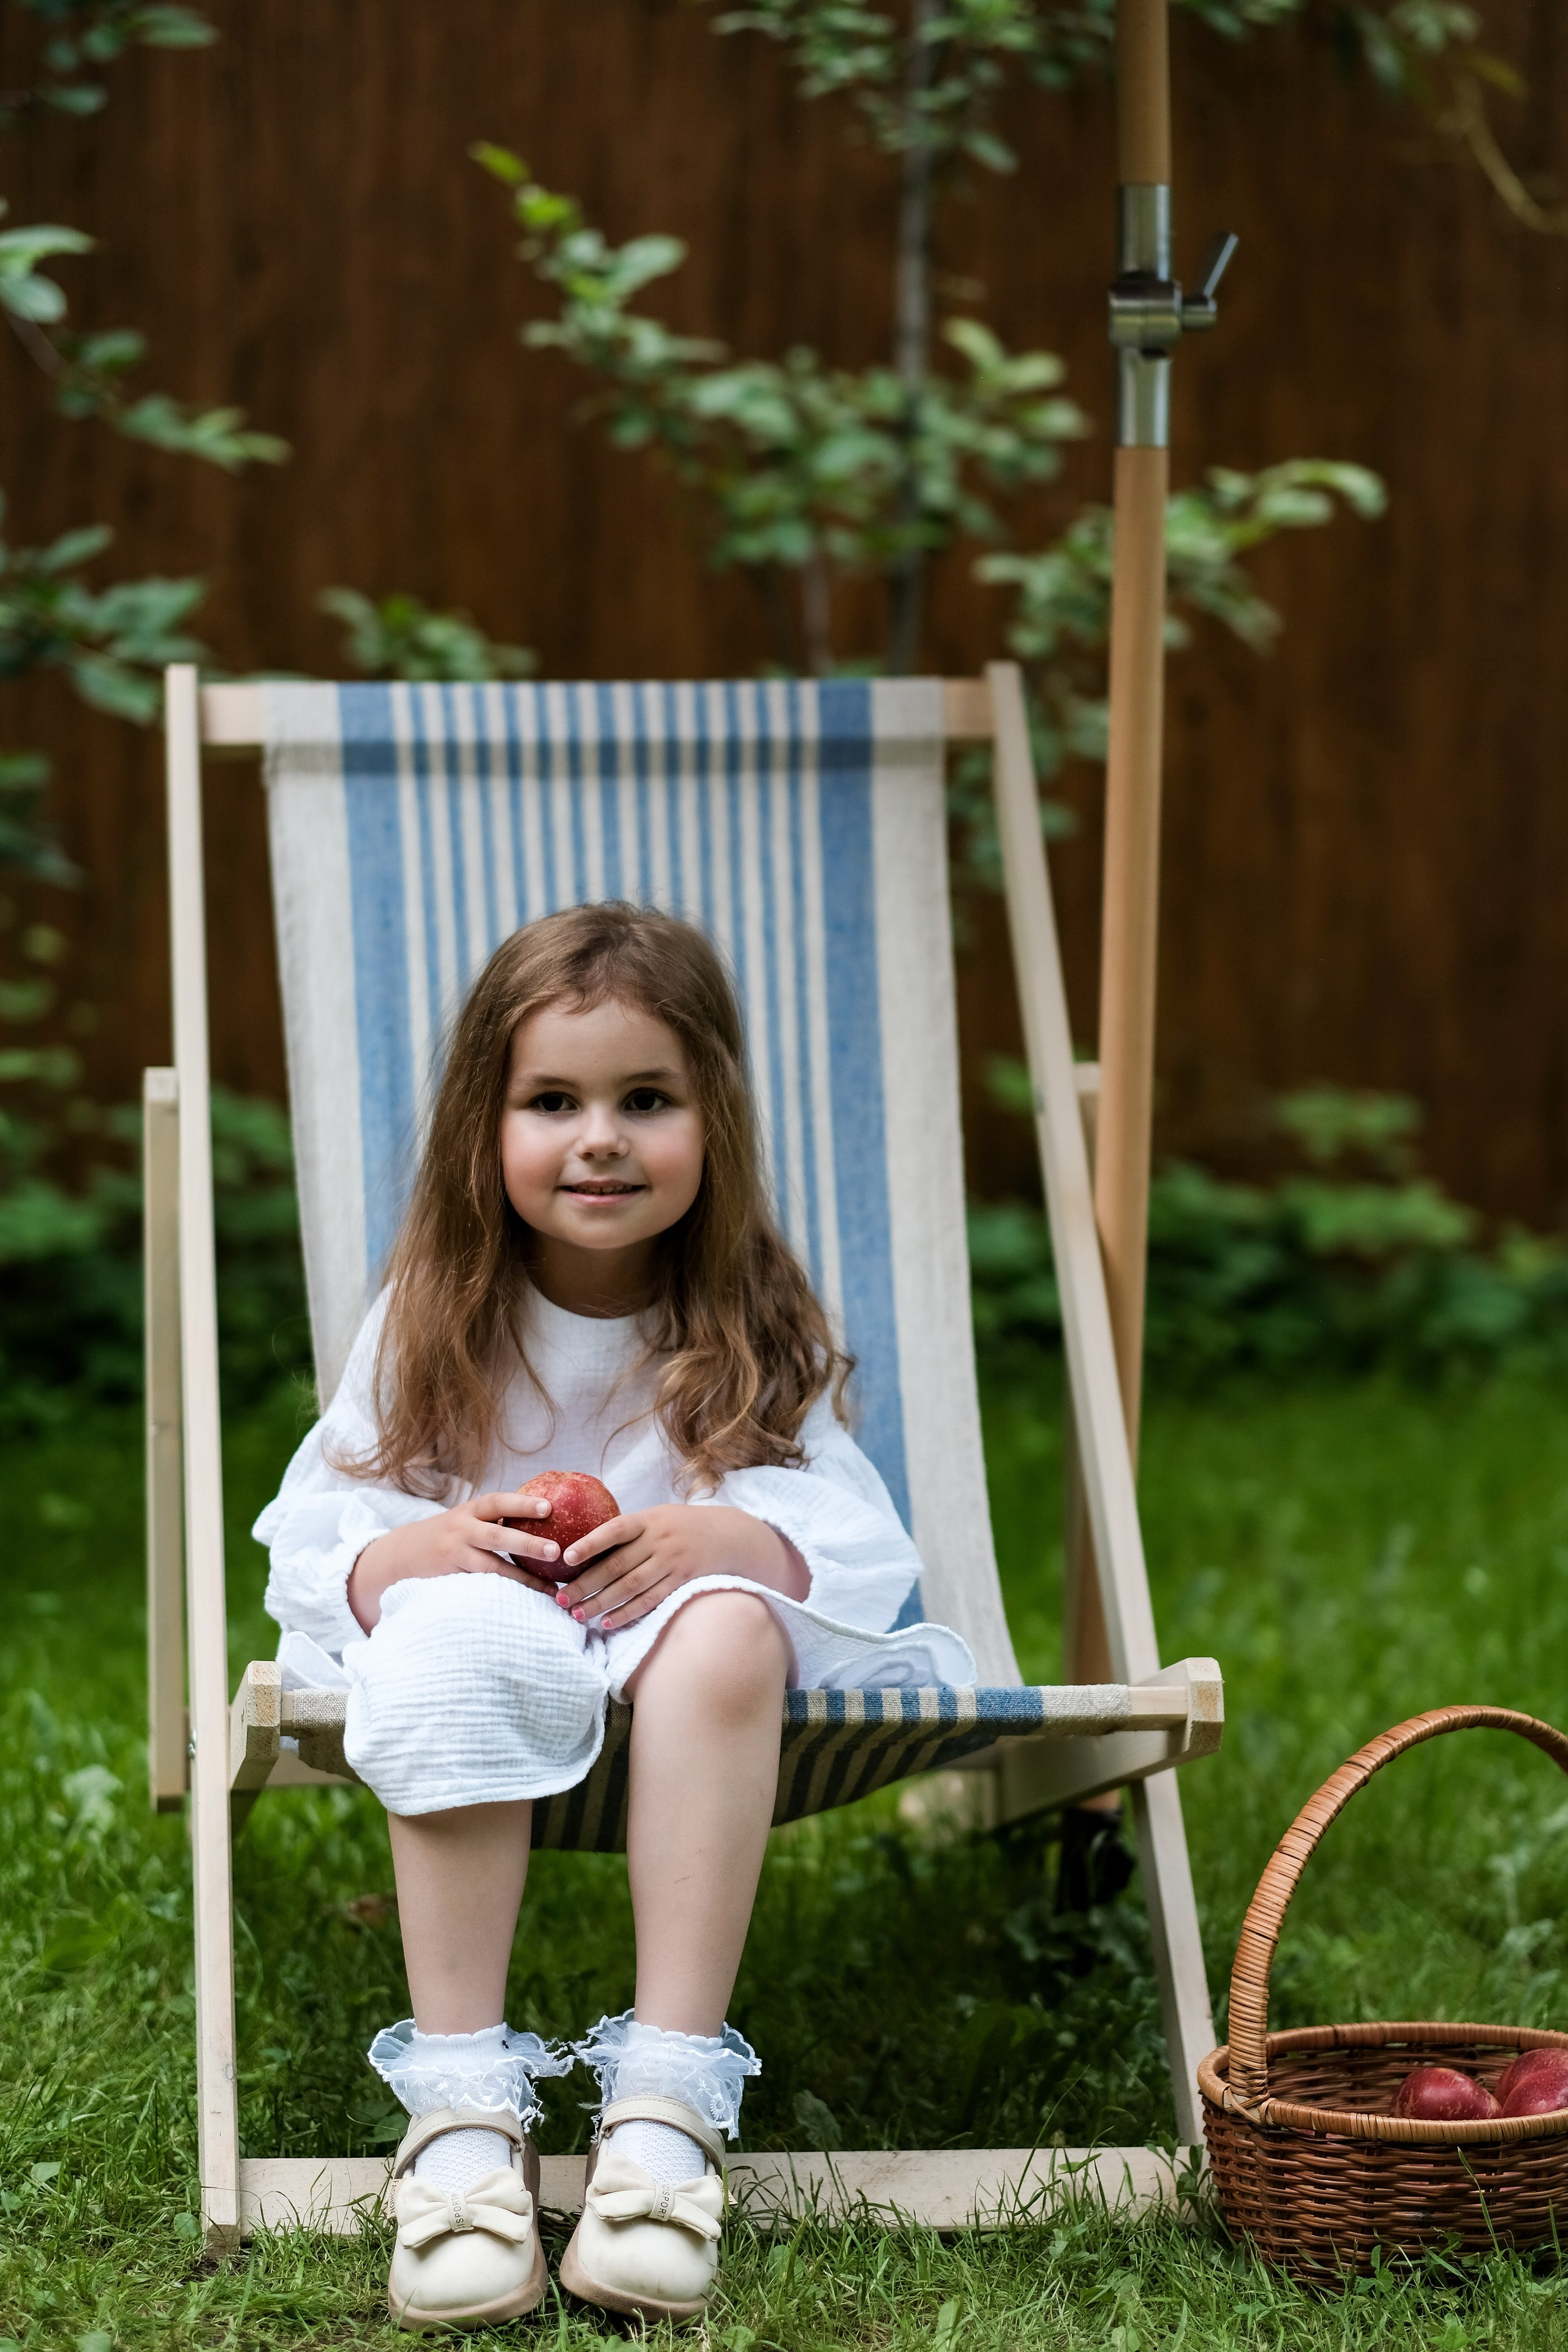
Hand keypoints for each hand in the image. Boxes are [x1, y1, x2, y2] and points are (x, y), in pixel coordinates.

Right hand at [347, 1492, 561, 1632]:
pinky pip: (481, 1587)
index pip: (498, 1503)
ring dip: (523, 1579)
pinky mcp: (451, 1579)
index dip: (522, 1503)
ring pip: (491, 1568)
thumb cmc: (449, 1534)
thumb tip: (548, 1514)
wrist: (403, 1553)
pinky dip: (505, 1594)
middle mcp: (461, 1530)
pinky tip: (528, 1602)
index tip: (549, 1507)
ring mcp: (454, 1556)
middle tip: (556, 1551)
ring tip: (550, 1589)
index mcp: (470, 1511)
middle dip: (527, 1544)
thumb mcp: (467, 1519)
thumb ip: (496, 1518)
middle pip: (496, 1536)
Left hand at [554, 1503, 807, 1631]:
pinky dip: (628, 1613)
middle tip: (560, 1598)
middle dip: (586, 1584)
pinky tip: (609, 1623)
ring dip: (602, 1603)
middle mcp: (659, 1541)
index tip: (566, 1558)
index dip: (590, 1544)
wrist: (727, 1534)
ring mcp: (671, 1562)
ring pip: (631, 1587)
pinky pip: (651, 1601)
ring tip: (578, 1614)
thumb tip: (586, 1547)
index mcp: (648, 1520)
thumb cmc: (680, 1525)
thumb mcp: (656, 1516)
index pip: (615, 1530)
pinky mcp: (681, 1581)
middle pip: (617, 1565)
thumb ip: (628, 1531)